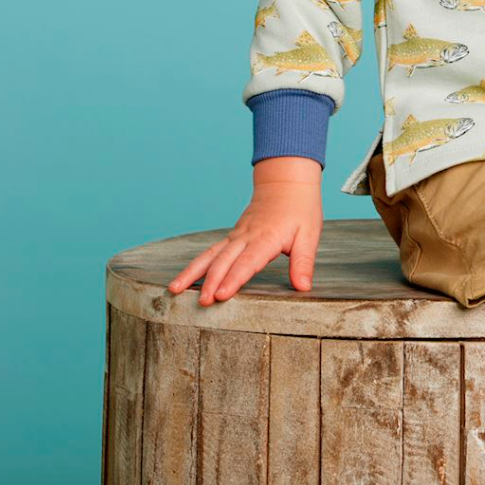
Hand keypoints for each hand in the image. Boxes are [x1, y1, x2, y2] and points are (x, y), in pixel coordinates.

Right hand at [165, 157, 322, 305]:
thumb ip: (303, 262)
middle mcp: (247, 237)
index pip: (248, 262)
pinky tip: (183, 277)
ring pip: (211, 254)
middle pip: (225, 260)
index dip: (234, 279)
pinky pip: (211, 251)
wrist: (286, 182)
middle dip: (211, 281)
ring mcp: (237, 235)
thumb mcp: (309, 234)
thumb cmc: (300, 208)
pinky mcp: (233, 236)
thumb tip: (304, 287)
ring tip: (174, 289)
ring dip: (193, 272)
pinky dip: (196, 264)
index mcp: (267, 238)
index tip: (221, 295)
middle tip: (202, 302)